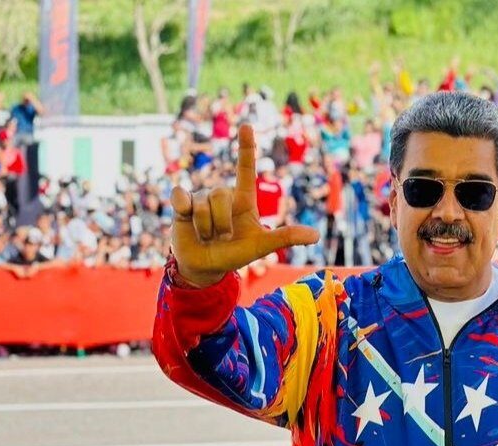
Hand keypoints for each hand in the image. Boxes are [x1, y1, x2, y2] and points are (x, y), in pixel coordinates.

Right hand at [170, 124, 318, 286]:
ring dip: (207, 228)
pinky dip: (184, 212)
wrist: (206, 267)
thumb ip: (286, 237)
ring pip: (203, 205)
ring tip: (207, 236)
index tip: (246, 125)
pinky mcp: (181, 203)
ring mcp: (201, 197)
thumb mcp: (261, 246)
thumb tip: (316, 236)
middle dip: (222, 223)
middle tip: (223, 236)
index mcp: (243, 199)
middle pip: (221, 195)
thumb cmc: (235, 253)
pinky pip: (181, 199)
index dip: (246, 148)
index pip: (245, 169)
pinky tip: (185, 219)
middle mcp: (222, 194)